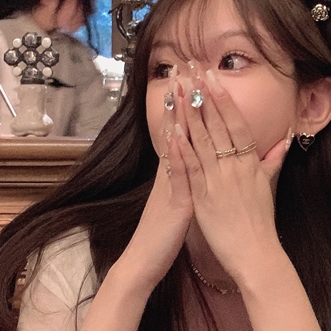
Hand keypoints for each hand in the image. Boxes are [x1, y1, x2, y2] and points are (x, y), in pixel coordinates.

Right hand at [115, 78, 192, 293]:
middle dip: (180, 98)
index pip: (179, 131)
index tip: (187, 77)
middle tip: (181, 67)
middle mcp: (169, 173)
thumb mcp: (175, 202)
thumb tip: (187, 163)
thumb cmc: (161, 236)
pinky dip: (177, 155)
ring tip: (178, 88)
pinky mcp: (173, 202)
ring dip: (176, 117)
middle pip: (175, 128)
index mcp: (173, 173)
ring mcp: (169, 185)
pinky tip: (177, 136)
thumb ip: (181, 180)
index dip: (184, 104)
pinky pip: (176, 174)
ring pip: (174, 144)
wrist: (143, 263)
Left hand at [172, 65, 290, 285]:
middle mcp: (235, 167)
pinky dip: (181, 148)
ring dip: (189, 112)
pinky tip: (172, 130)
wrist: (257, 254)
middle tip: (192, 68)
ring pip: (202, 140)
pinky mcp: (204, 197)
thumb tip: (284, 141)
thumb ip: (272, 162)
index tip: (212, 77)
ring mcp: (219, 180)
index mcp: (250, 163)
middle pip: (217, 124)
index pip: (236, 123)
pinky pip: (191, 168)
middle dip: (203, 94)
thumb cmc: (261, 224)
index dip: (223, 99)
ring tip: (179, 88)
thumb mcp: (269, 188)